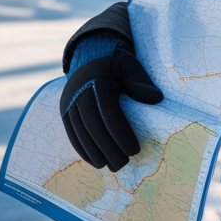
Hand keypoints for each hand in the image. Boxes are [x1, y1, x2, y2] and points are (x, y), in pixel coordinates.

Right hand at [60, 45, 163, 170]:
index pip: (108, 111)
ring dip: (93, 152)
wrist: (92, 53)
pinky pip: (71, 132)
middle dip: (108, 147)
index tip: (134, 150)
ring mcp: (68, 100)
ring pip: (79, 131)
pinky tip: (94, 160)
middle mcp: (79, 90)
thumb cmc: (117, 63)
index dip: (120, 133)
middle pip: (93, 124)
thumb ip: (141, 82)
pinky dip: (81, 148)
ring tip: (110, 166)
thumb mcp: (131, 66)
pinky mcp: (64, 109)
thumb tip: (156, 99)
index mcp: (97, 78)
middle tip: (123, 163)